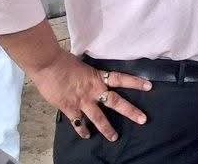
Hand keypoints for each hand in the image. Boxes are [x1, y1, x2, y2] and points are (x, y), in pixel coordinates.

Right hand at [30, 50, 151, 141]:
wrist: (47, 64)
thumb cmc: (63, 60)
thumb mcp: (82, 64)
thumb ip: (89, 74)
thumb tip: (91, 76)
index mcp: (98, 76)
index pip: (121, 78)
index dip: (135, 82)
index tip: (149, 86)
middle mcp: (94, 90)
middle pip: (116, 102)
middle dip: (130, 111)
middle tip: (143, 119)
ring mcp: (82, 101)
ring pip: (99, 117)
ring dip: (107, 129)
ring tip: (114, 137)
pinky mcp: (70, 108)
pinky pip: (78, 122)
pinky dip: (82, 130)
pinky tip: (86, 136)